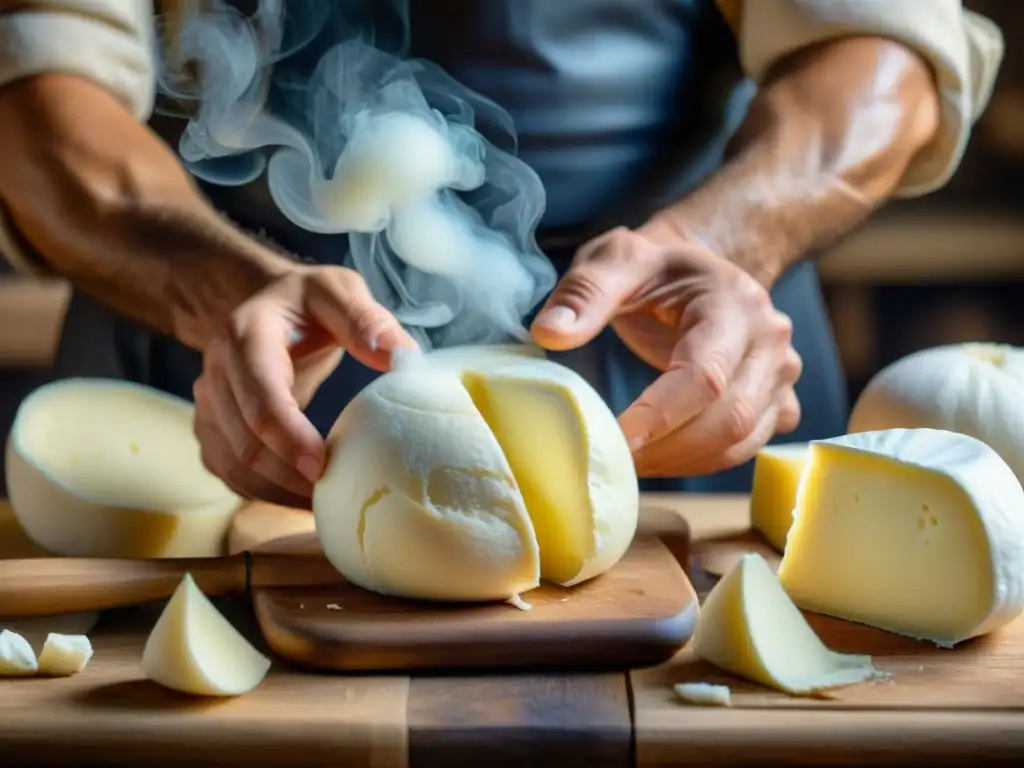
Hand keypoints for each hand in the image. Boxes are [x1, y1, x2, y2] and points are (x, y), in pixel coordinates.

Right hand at [193, 264, 417, 507]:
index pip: (261, 394)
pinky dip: (261, 492)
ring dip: (276, 492)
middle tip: (337, 495)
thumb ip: (367, 319)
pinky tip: (299, 499)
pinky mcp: (211, 427)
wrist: (262, 304)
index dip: (288, 436)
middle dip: (288, 475)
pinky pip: (228, 472)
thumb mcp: (337, 291)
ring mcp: (208, 402)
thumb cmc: (304, 301)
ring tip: (324, 506)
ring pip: (233, 464)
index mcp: (247, 334)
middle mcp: (217, 371)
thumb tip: (402, 358)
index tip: (323, 466)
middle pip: (245, 439)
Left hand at [531, 227, 801, 476]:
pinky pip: (748, 447)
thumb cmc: (654, 267)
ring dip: (685, 463)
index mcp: (734, 303)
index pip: (704, 375)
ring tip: (632, 464)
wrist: (698, 268)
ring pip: (744, 440)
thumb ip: (584, 292)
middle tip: (615, 461)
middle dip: (669, 449)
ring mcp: (781, 374)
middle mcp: (770, 340)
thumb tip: (549, 334)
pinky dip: (704, 463)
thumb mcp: (615, 259)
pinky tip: (663, 457)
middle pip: (731, 417)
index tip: (615, 439)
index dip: (660, 417)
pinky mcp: (780, 400)